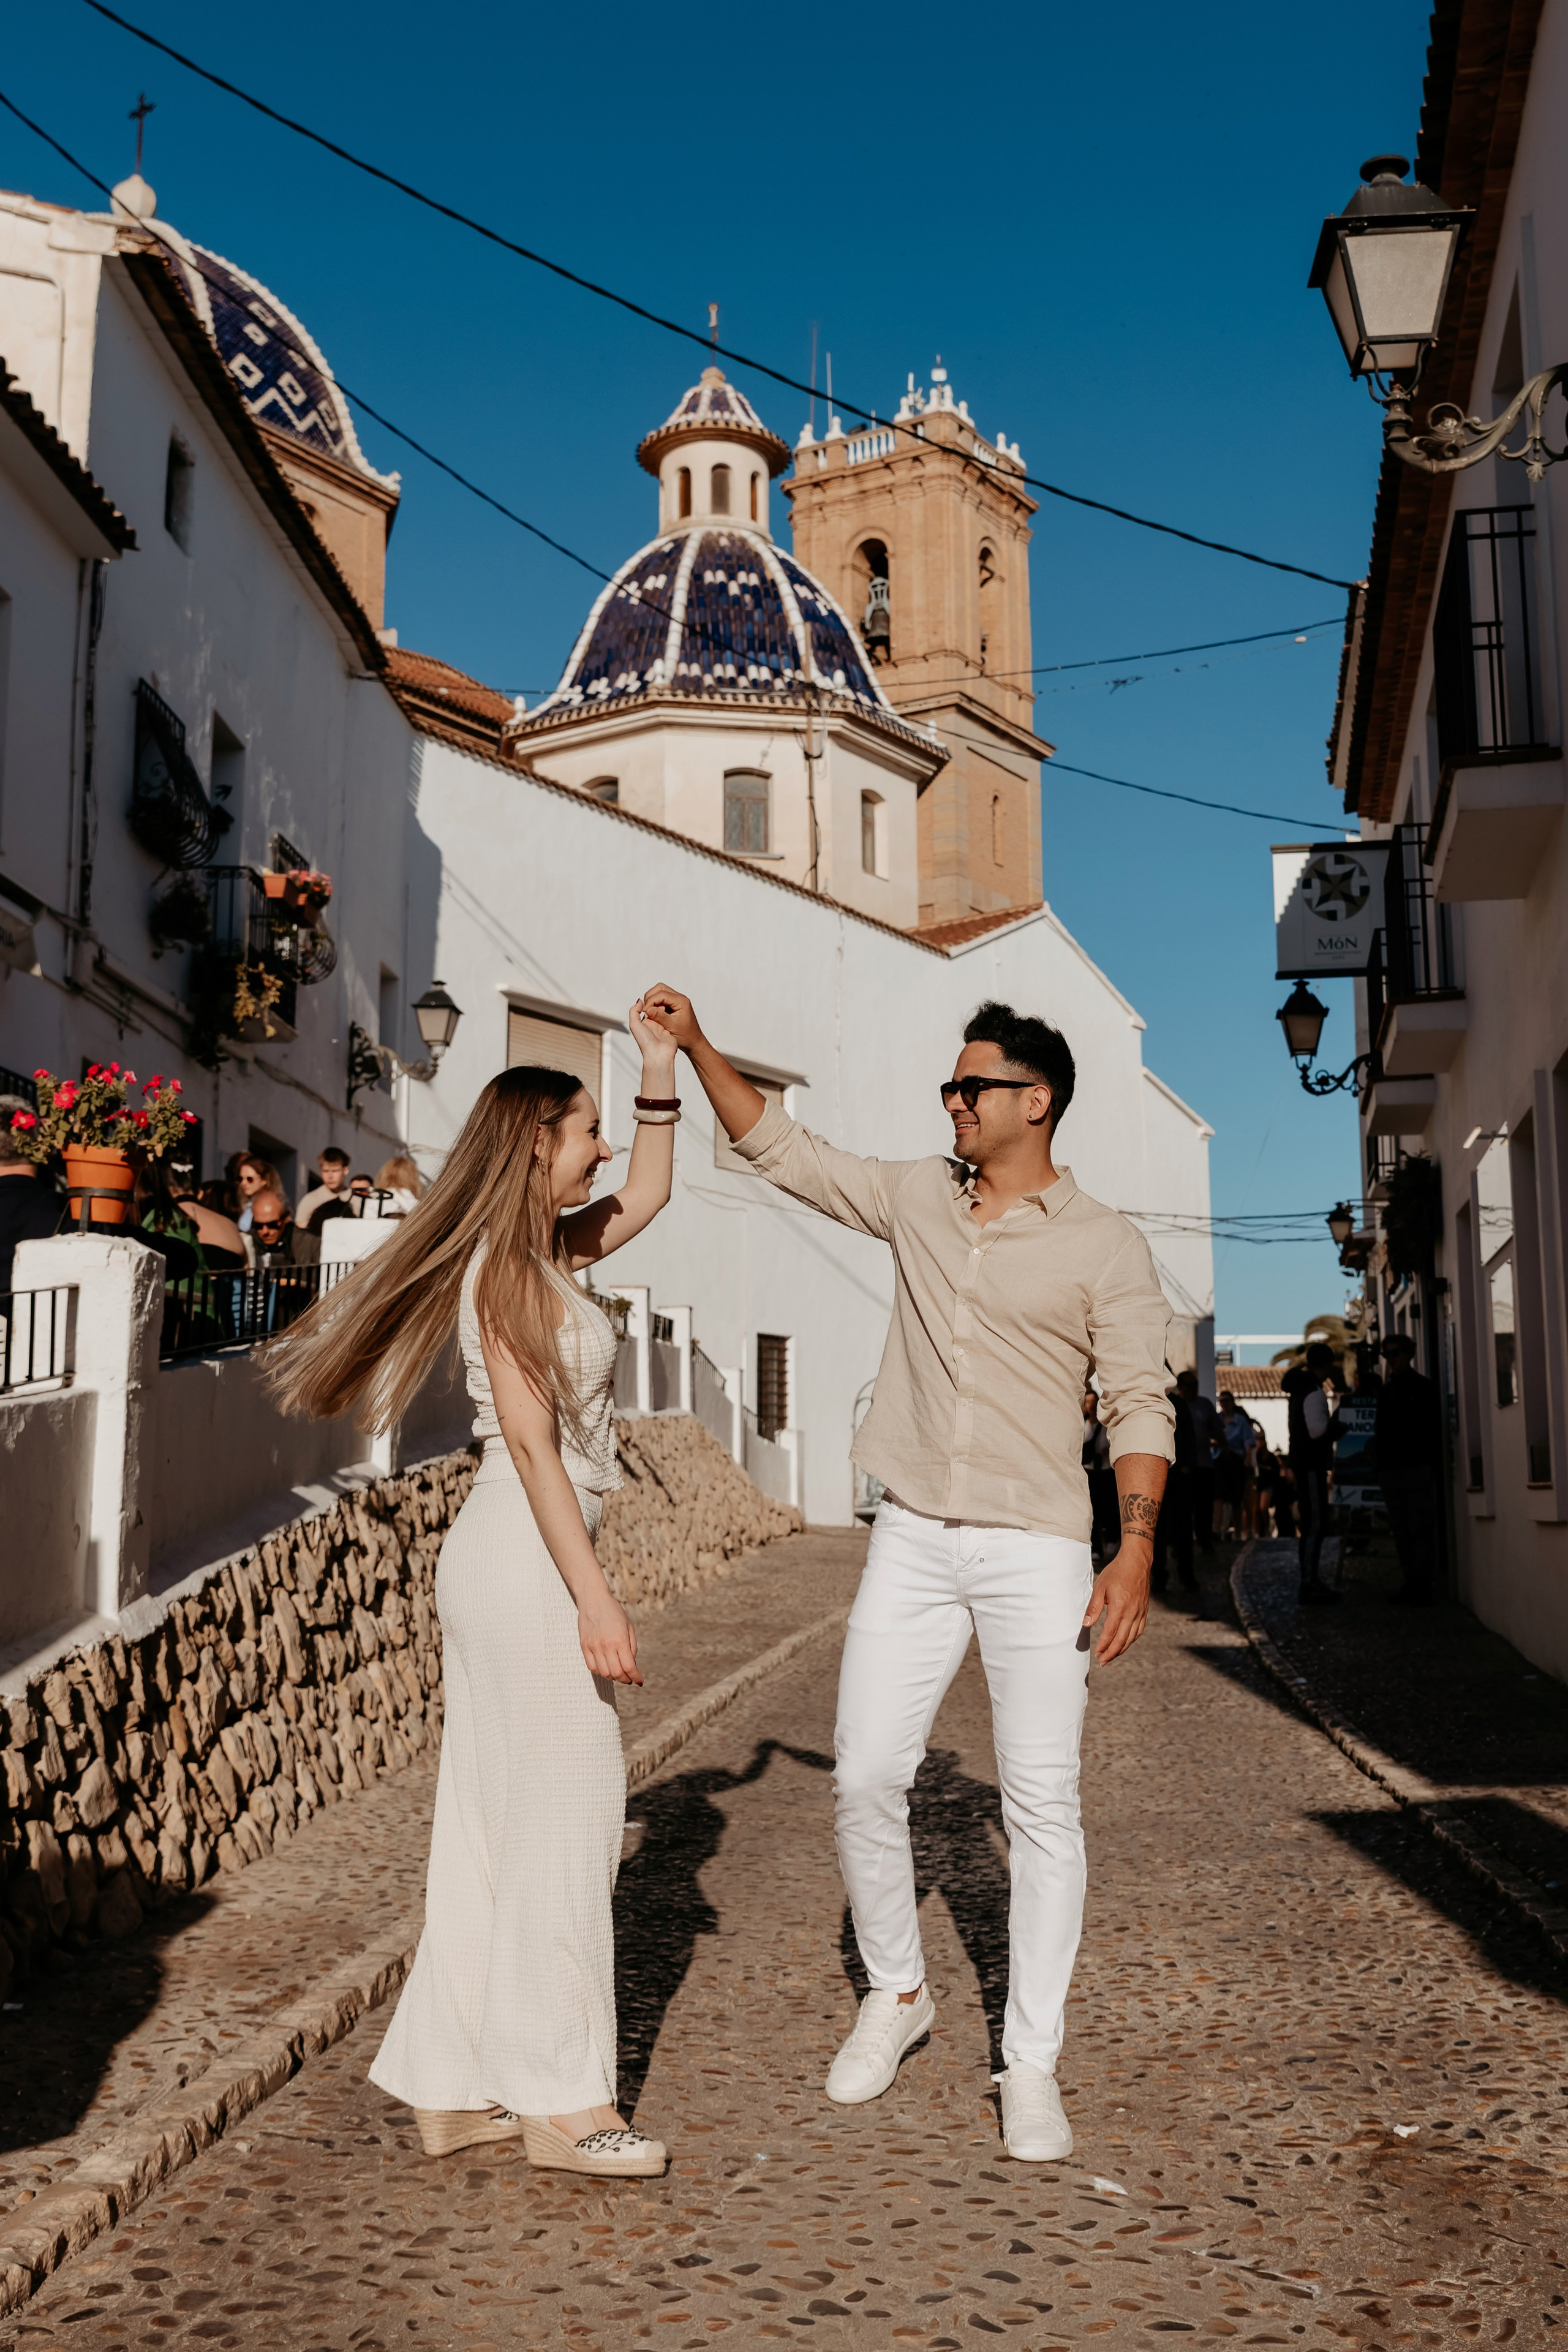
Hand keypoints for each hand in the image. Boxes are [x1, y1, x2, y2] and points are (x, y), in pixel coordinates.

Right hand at [578, 1592, 641, 1685]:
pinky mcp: (584, 1646)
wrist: (593, 1599)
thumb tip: (631, 1665)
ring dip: (613, 1677)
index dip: (636, 1677)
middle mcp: (606, 1645)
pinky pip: (591, 1667)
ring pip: (604, 1673)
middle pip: (616, 1673)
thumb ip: (632, 1647)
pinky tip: (606, 1668)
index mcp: (620, 1639)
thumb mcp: (629, 1626)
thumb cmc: (614, 1611)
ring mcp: (593, 1646)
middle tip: (629, 1678)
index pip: (629, 1667)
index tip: (639, 1681)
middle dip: (625, 1679)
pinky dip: (600, 1672)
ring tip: (618, 1673)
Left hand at [629, 994, 677, 1080]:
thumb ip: (634, 1011)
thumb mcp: (635, 1025)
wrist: (659, 1055)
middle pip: (656, 1009)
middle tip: (663, 997)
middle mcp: (652, 1024)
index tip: (654, 996)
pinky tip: (675, 1008)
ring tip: (669, 1001)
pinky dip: (672, 1013)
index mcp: (643, 1023)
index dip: (651, 1001)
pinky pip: (671, 1018)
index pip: (647, 1008)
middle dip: (659, 1003)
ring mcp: (662, 1026)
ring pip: (664, 1012)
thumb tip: (640, 1000)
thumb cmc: (645, 1042)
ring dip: (666, 1007)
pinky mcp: (670, 1029)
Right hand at [640, 982, 702, 1054]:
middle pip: (660, 988)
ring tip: (648, 1011)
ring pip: (660, 992)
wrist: (693, 1041)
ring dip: (652, 1000)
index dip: (651, 1001)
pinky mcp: (674, 1005)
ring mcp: (677, 1001)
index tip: (644, 1011)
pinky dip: (655, 1004)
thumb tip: (647, 1009)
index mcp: (681, 1002)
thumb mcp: (671, 1026)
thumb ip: (659, 1016)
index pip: (662, 994)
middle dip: (650, 997)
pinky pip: (662, 999)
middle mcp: (680, 998)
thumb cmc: (686, 1036)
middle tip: (645, 1009)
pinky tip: (653, 1013)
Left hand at [1082, 1545, 1149, 1665]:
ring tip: (1112, 1655)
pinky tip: (1125, 1642)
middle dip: (1112, 1653)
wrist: (1137, 1562)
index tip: (1097, 1653)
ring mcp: (1140, 1612)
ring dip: (1122, 1649)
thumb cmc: (1116, 1573)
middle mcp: (1132, 1612)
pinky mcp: (1144, 1610)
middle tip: (1103, 1661)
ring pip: (1132, 1637)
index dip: (1103, 1645)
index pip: (1110, 1633)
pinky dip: (1131, 1640)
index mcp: (1120, 1607)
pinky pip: (1139, 1630)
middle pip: (1122, 1640)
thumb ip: (1094, 1607)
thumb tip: (1087, 1624)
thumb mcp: (1100, 1587)